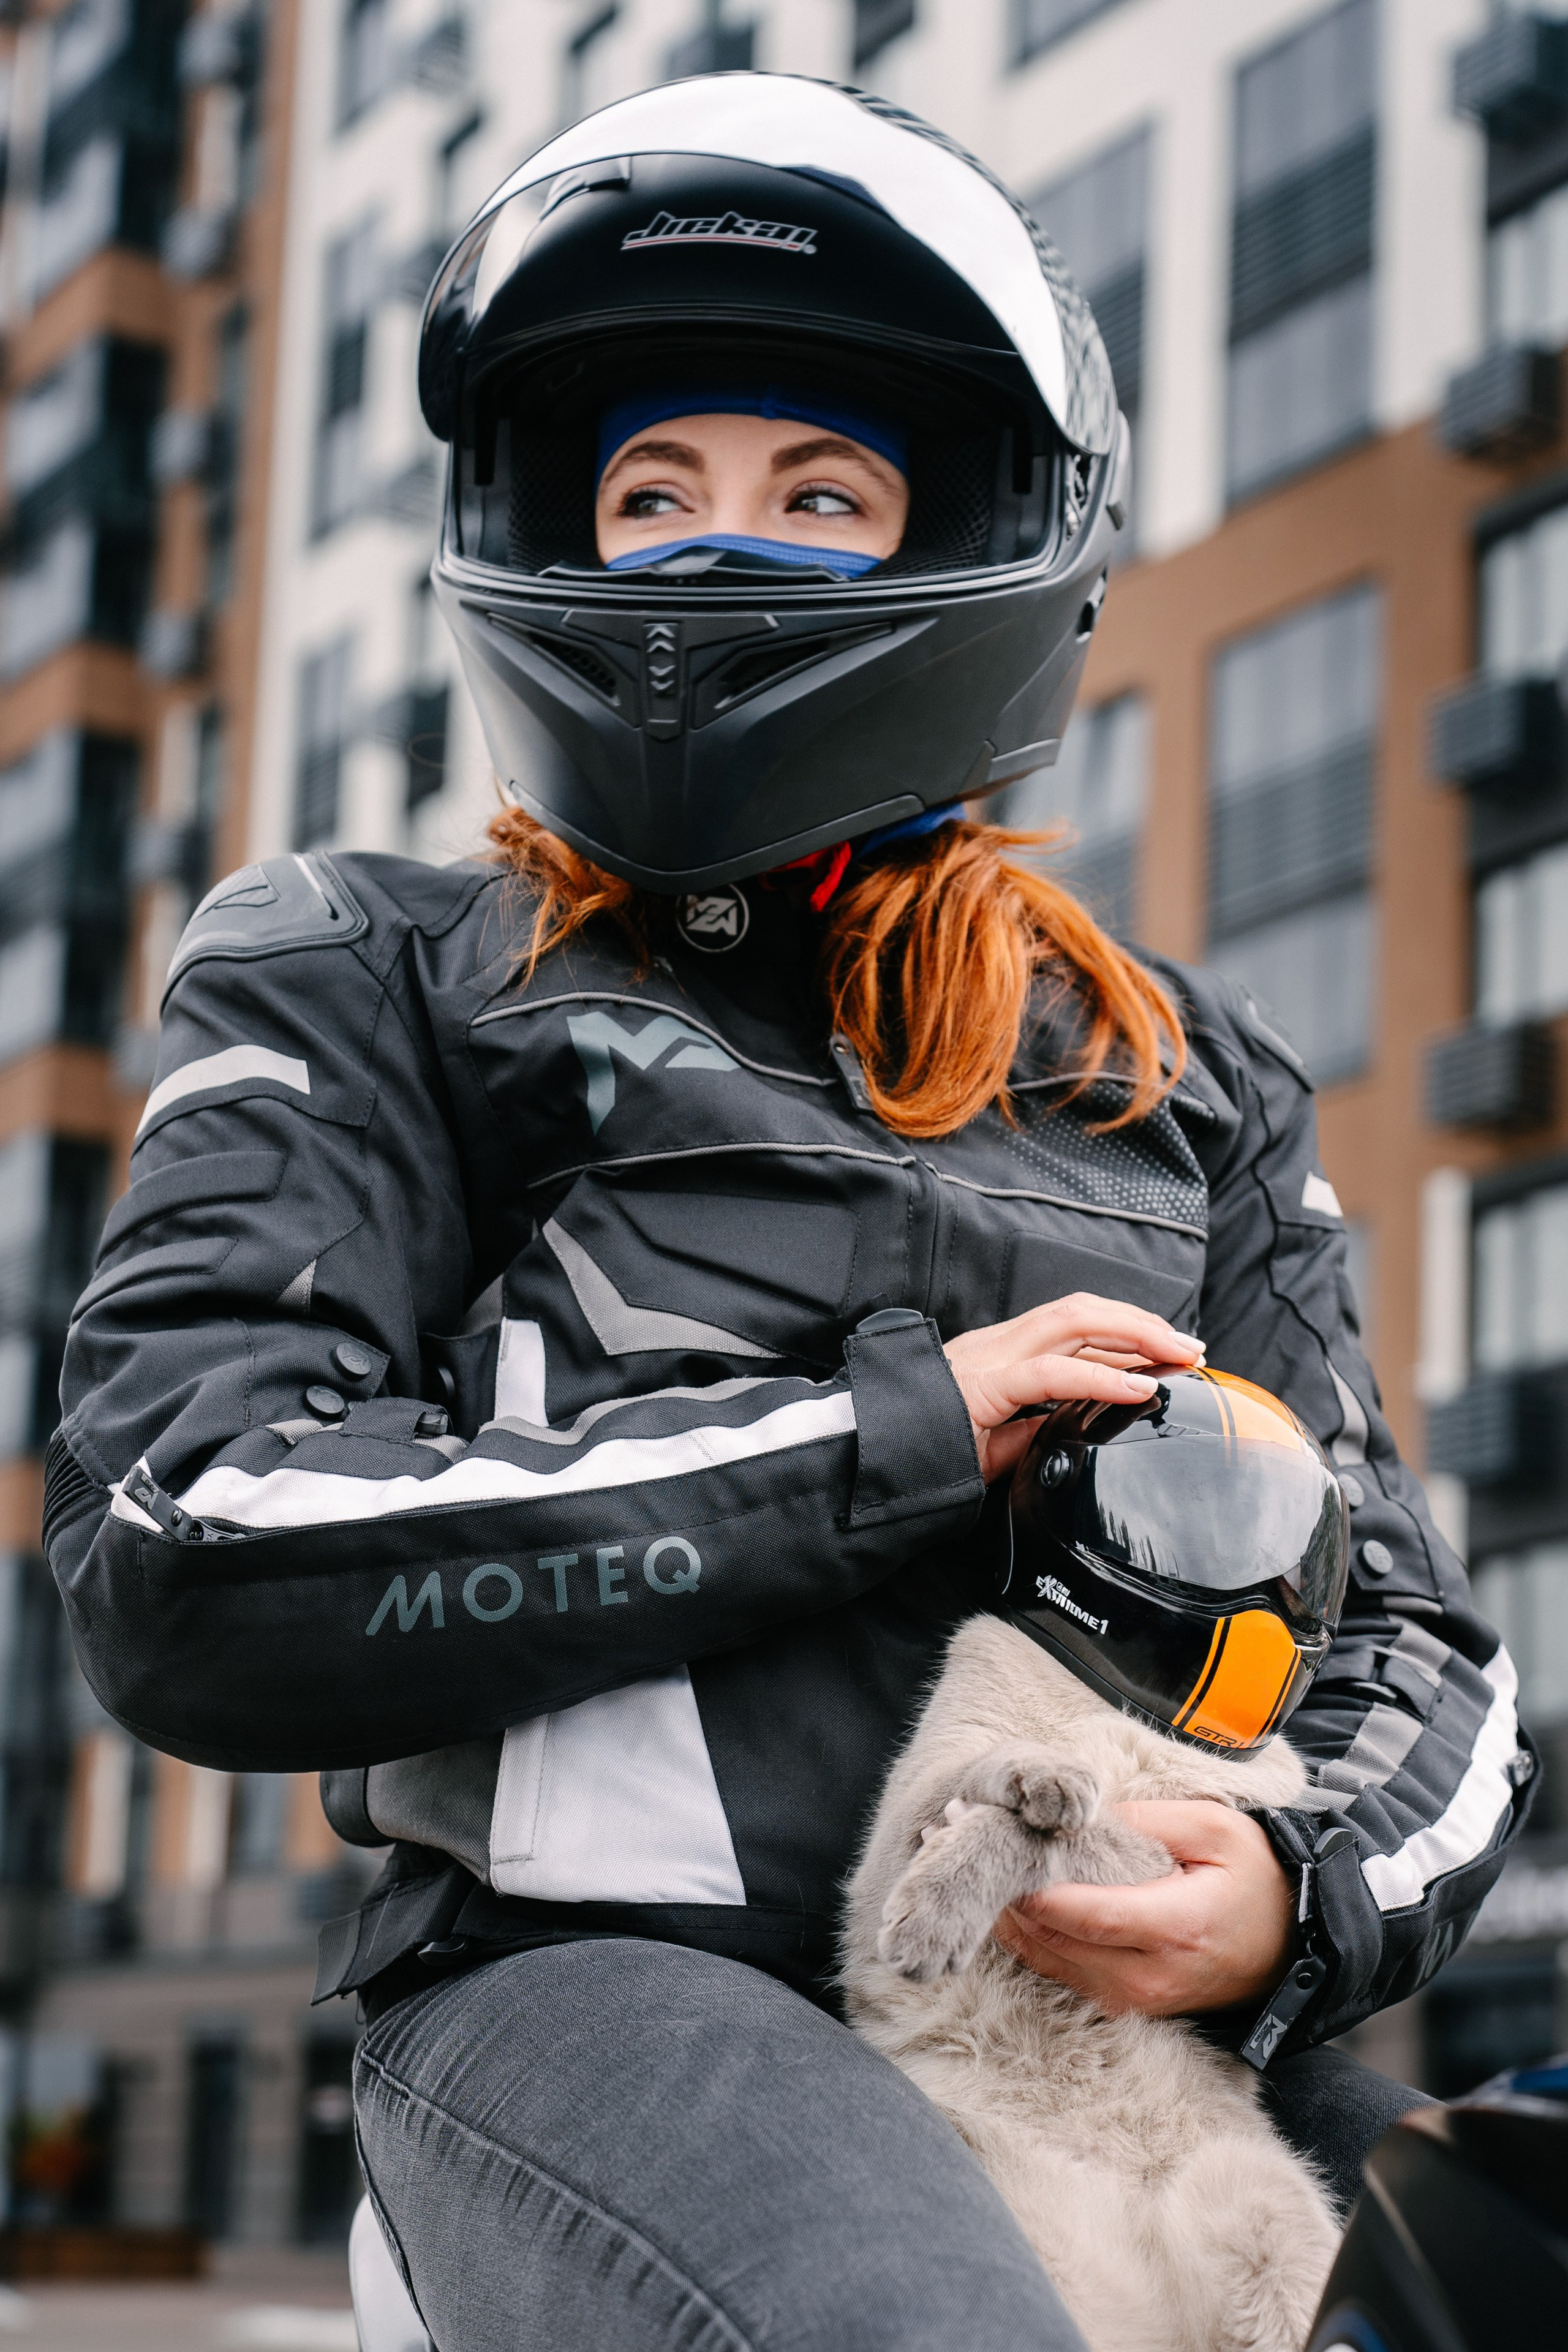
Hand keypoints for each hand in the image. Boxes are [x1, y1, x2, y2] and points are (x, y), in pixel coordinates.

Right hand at [943, 1294, 1203, 1481]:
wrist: (870, 1457)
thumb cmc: (925, 1451)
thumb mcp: (993, 1445)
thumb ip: (1029, 1433)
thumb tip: (1067, 1434)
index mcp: (1002, 1352)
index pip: (1074, 1324)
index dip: (1125, 1329)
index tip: (1169, 1351)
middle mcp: (999, 1343)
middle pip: (1083, 1310)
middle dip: (1144, 1322)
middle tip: (1192, 1346)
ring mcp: (991, 1358)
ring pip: (1074, 1322)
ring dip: (1135, 1335)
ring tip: (1177, 1354)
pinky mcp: (985, 1385)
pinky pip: (1052, 1373)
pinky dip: (1103, 1376)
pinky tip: (1138, 1387)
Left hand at [994, 1800, 1294, 2015]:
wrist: (1294, 1946)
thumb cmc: (1257, 1878)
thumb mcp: (1214, 1828)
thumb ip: (1146, 1819)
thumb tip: (1081, 1817)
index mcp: (1174, 1927)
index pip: (1080, 1913)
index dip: (1027, 1885)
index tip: (983, 1841)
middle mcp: (1149, 1975)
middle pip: (1054, 1941)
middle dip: (1004, 1896)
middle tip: (958, 1842)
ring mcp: (1137, 1999)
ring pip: (1050, 1963)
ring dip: (1009, 1921)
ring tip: (973, 1871)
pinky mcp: (1129, 2005)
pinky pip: (1065, 1975)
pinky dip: (1033, 1942)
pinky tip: (1009, 1905)